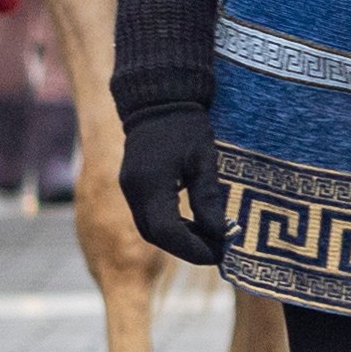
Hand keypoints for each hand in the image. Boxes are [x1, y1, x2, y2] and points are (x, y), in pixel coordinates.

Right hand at [119, 104, 228, 264]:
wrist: (157, 98)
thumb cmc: (185, 126)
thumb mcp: (204, 160)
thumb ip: (208, 199)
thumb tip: (220, 235)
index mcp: (151, 184)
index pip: (168, 232)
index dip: (193, 249)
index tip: (220, 253)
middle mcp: (134, 190)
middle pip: (155, 235)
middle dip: (186, 248)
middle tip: (217, 249)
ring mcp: (129, 188)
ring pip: (149, 228)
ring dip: (177, 239)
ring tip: (207, 237)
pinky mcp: (132, 184)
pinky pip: (147, 216)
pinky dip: (169, 226)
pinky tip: (190, 222)